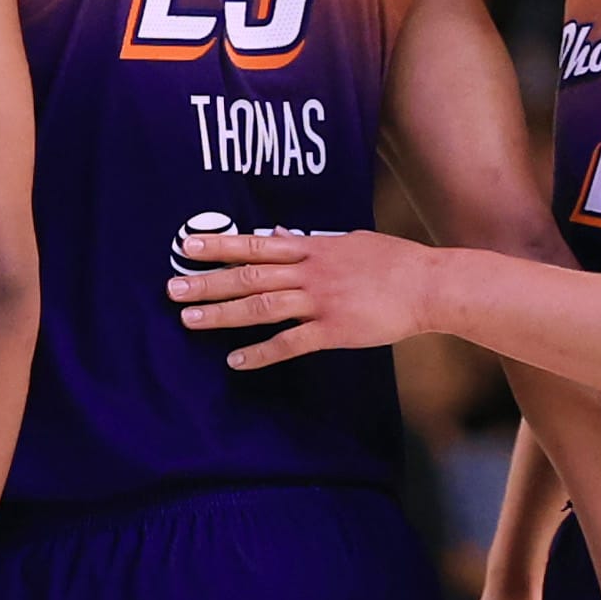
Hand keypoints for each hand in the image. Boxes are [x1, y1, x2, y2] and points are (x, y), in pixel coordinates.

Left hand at [168, 227, 439, 366]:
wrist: (428, 285)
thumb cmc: (394, 261)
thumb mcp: (350, 241)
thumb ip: (314, 243)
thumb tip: (284, 238)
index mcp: (313, 249)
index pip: (256, 245)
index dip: (219, 246)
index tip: (187, 245)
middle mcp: (310, 272)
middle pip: (249, 276)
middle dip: (208, 281)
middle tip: (172, 287)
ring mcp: (320, 302)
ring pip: (261, 307)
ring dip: (222, 314)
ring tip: (189, 320)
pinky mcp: (333, 330)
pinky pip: (290, 343)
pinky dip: (260, 352)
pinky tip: (235, 361)